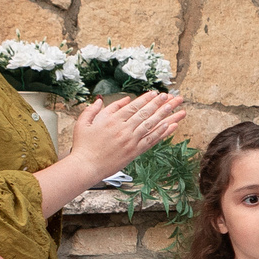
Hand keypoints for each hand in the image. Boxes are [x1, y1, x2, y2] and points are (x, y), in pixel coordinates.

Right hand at [66, 91, 186, 179]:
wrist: (86, 166)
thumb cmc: (83, 144)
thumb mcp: (84, 122)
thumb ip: (95, 109)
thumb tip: (109, 100)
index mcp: (112, 120)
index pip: (133, 107)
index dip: (146, 99)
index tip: (156, 93)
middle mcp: (124, 129)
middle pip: (146, 114)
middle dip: (160, 104)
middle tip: (171, 97)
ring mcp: (130, 141)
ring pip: (151, 125)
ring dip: (165, 115)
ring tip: (176, 108)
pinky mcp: (134, 152)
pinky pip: (151, 140)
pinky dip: (162, 132)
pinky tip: (171, 125)